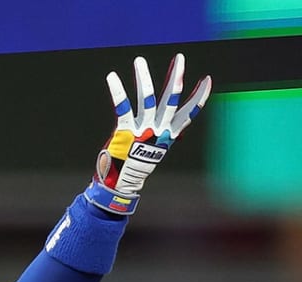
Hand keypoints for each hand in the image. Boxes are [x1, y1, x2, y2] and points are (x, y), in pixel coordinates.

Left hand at [88, 53, 210, 213]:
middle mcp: (158, 130)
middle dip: (177, 77)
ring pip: (148, 98)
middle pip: (171, 99)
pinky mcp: (125, 130)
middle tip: (180, 58)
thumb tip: (166, 127)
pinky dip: (117, 90)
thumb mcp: (153, 149)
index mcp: (168, 134)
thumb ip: (160, 134)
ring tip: (139, 60)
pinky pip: (123, 106)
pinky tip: (112, 76)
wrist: (122, 184)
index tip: (207, 80)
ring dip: (144, 77)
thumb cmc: (135, 165)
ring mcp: (143, 129)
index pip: (188, 113)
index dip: (199, 97)